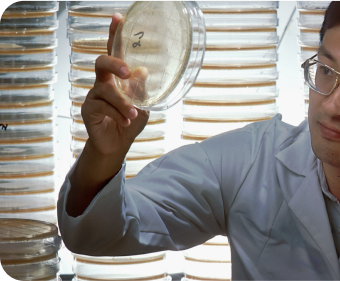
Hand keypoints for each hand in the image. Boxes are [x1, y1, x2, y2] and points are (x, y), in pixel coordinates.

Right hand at [81, 13, 149, 156]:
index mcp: (117, 77)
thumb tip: (143, 71)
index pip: (115, 52)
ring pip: (106, 90)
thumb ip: (142, 88)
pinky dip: (117, 113)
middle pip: (101, 62)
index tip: (118, 17)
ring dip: (123, 103)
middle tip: (127, 73)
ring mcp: (94, 95)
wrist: (118, 143)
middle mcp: (103, 82)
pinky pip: (102, 106)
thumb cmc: (130, 120)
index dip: (115, 34)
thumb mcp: (143, 104)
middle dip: (114, 63)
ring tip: (134, 114)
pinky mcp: (88, 109)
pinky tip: (125, 121)